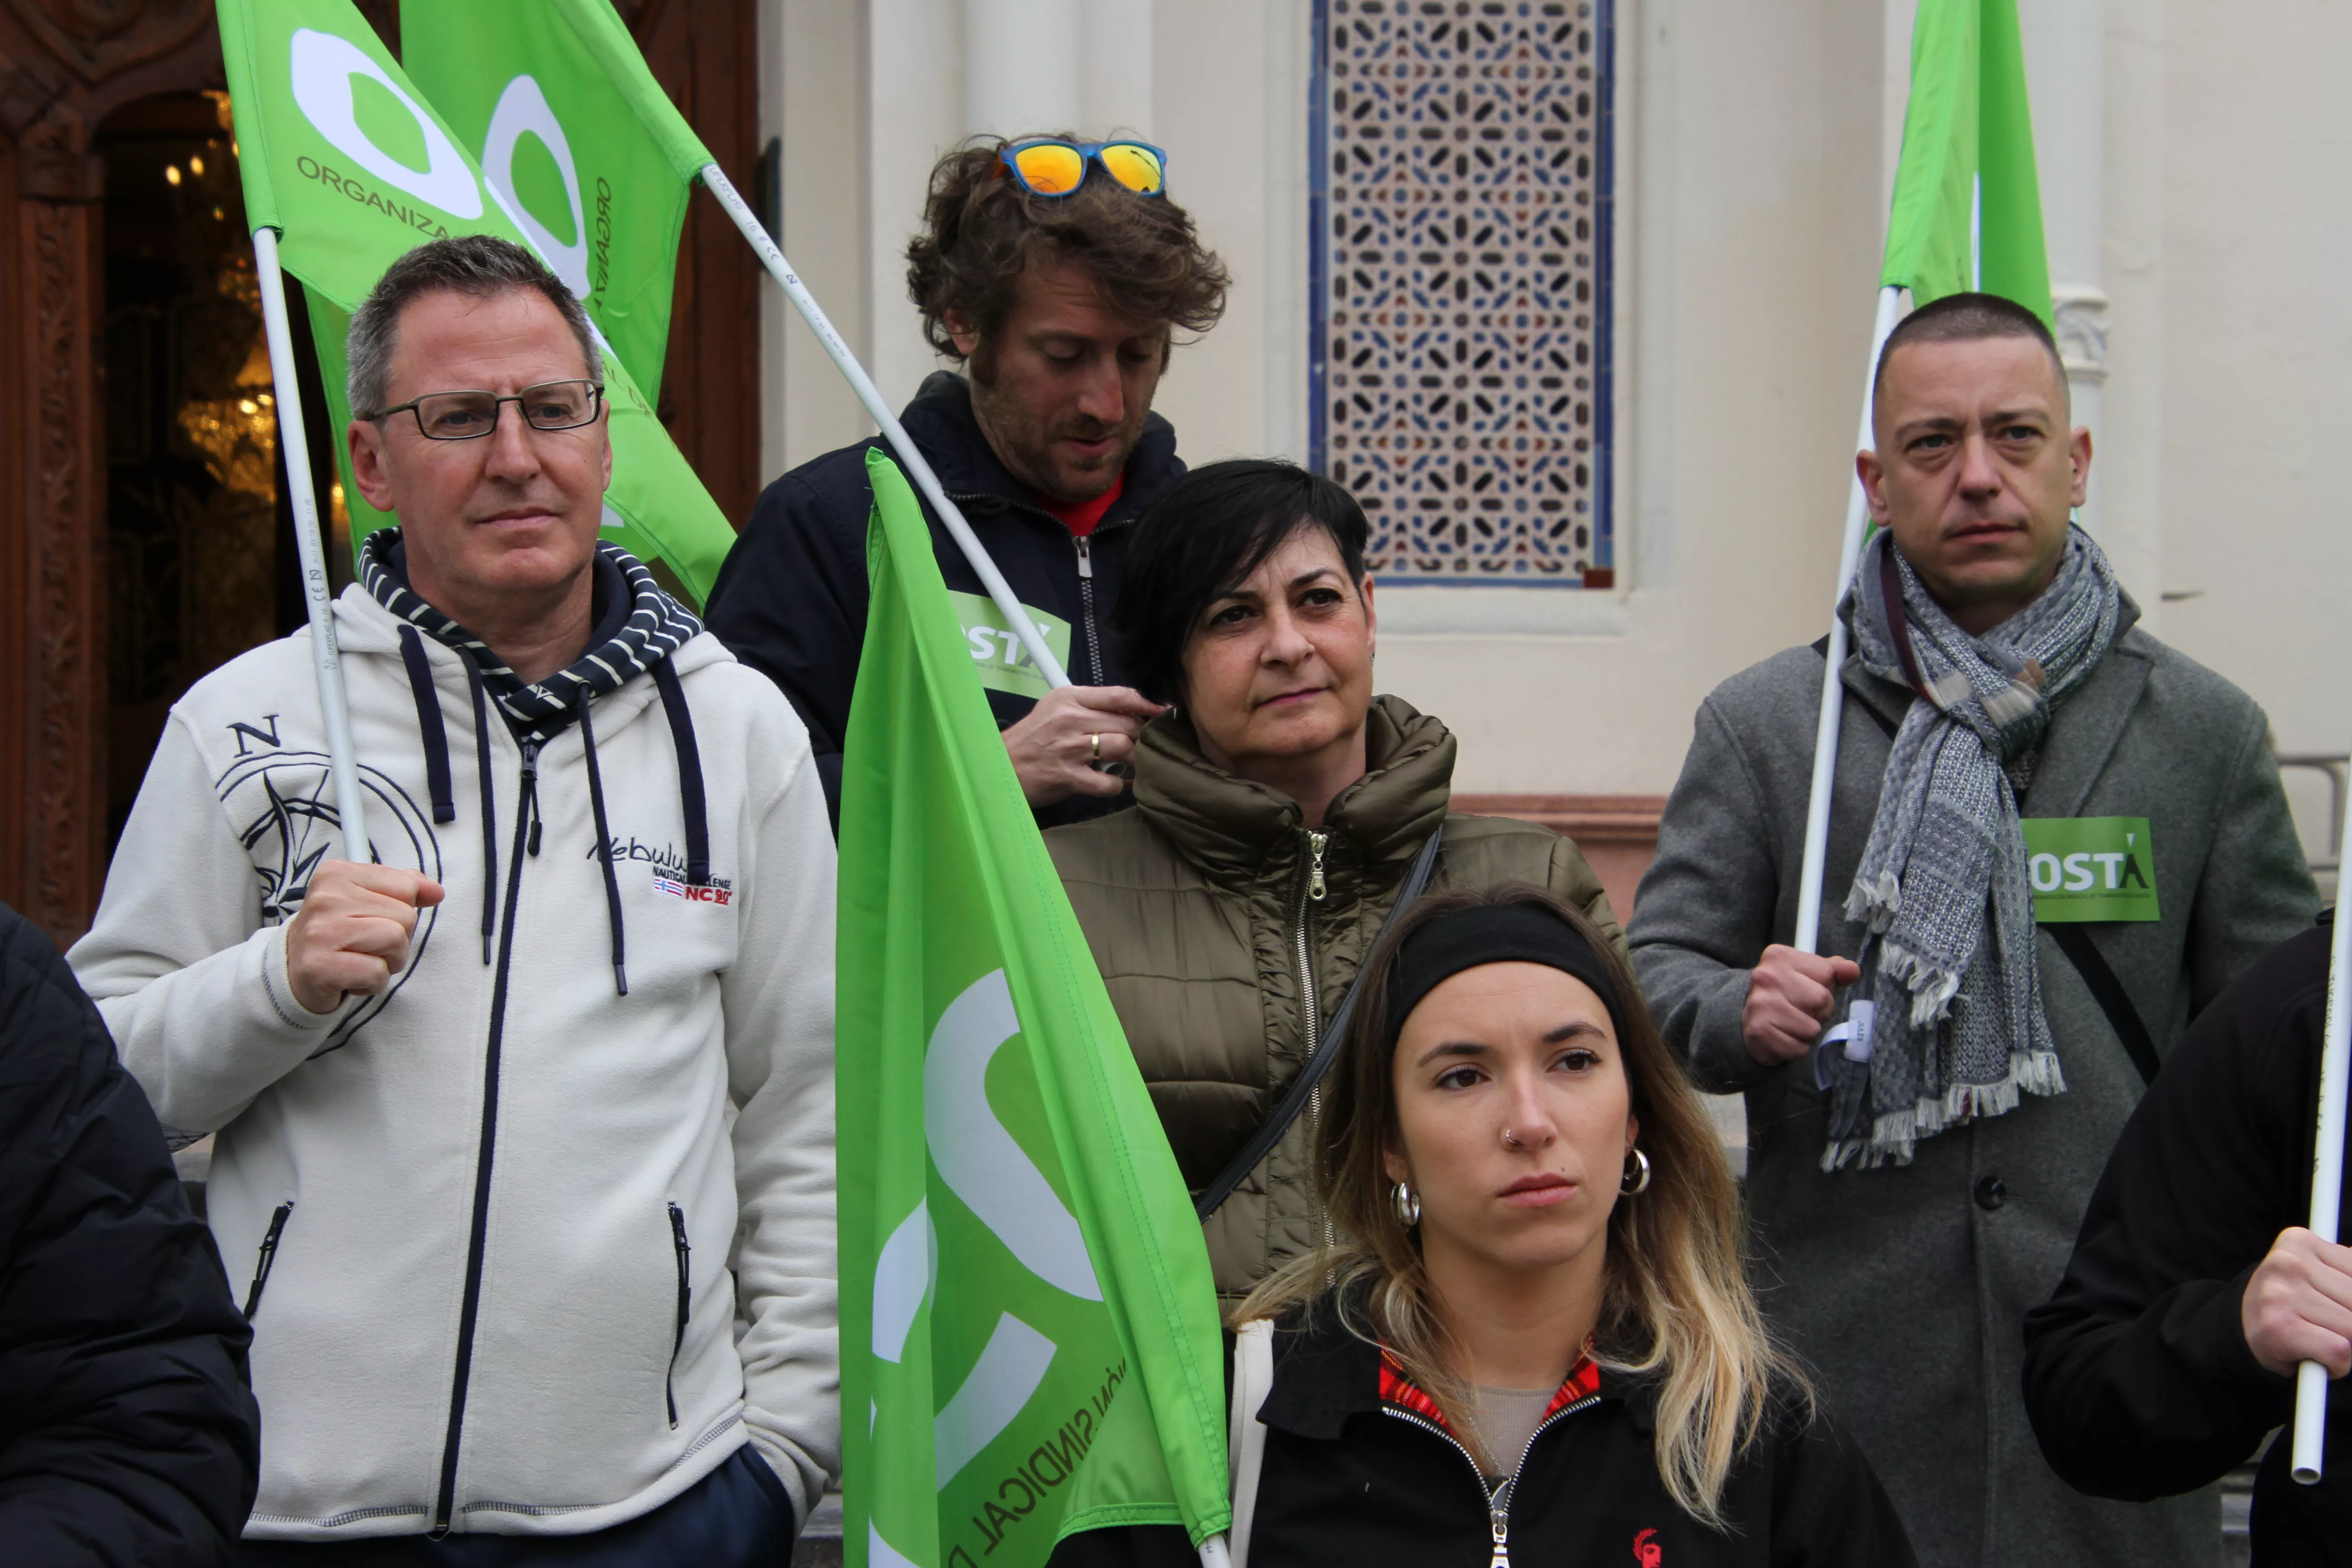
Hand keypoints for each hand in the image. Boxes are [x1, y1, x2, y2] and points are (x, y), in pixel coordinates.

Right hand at [284, 860, 445, 1015]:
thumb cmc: (337, 934)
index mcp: (337, 874)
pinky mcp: (319, 966)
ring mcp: (320, 932)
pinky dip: (373, 982)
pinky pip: (377, 972)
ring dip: (388, 961)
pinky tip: (352, 978)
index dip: (402, 910)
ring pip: (395, 941)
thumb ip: (403, 888)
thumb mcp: (367, 900)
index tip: (376, 919)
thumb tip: (435, 891)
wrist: (294, 971)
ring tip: (361, 960)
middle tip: (366, 946)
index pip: (407, 886)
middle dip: (397, 939)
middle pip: (405, 916)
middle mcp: (326, 898)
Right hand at [1002, 685, 1166, 807]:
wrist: (999, 767)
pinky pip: (1109, 782)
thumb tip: (1130, 711)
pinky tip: (1116, 784)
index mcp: (1068, 698)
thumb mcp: (1054, 710)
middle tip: (1142, 745)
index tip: (1162, 711)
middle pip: (1127, 723)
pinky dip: (1118, 785)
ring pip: (1123, 748)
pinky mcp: (1068, 777)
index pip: (1119, 695)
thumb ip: (1088, 707)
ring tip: (1131, 764)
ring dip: (1133, 759)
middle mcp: (1070, 719)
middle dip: (1141, 736)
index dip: (1147, 703)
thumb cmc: (1031, 740)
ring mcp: (1069, 748)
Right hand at [1741, 944, 1861, 1065]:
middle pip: (1821, 1000)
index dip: (1825, 987)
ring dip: (1808, 1032)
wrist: (1750, 1019)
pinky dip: (1796, 1048)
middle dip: (1819, 1012)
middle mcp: (1766, 977)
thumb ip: (1832, 969)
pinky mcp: (1758, 1032)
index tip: (1808, 990)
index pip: (1826, 973)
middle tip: (1803, 1011)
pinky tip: (1784, 1037)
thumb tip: (1852, 970)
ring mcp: (1760, 1005)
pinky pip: (1798, 1049)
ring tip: (1793, 1025)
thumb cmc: (1786, 994)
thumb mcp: (1809, 974)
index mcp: (1778, 956)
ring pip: (1812, 1028)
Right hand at [2242, 1228, 2351, 1376]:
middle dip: (2351, 1320)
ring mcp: (2280, 1294)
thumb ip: (2346, 1272)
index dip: (2351, 1298)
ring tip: (2320, 1339)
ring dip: (2347, 1342)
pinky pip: (2340, 1350)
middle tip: (2328, 1325)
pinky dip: (2339, 1363)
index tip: (2335, 1303)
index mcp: (2298, 1240)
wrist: (2242, 1329)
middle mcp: (2286, 1262)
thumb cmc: (2292, 1303)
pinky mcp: (2278, 1327)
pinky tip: (2318, 1357)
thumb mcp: (2319, 1273)